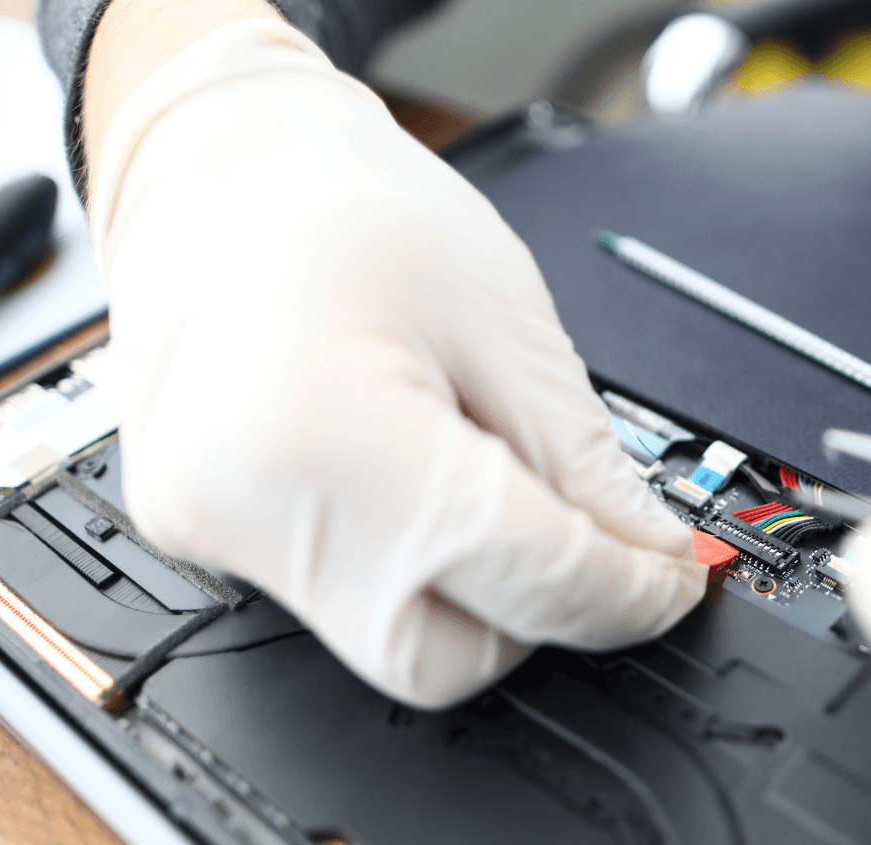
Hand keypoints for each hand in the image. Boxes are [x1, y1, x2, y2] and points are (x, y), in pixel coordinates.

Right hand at [86, 19, 704, 706]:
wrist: (214, 158)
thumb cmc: (341, 203)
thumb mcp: (504, 312)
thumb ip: (584, 459)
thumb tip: (644, 557)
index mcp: (328, 442)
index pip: (523, 580)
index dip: (624, 593)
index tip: (672, 580)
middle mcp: (246, 512)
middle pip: (441, 661)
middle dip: (537, 611)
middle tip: (582, 529)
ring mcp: (207, 532)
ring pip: (385, 644)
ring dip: (470, 593)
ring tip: (478, 471)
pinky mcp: (198, 535)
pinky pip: (333, 596)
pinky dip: (403, 561)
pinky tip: (412, 472)